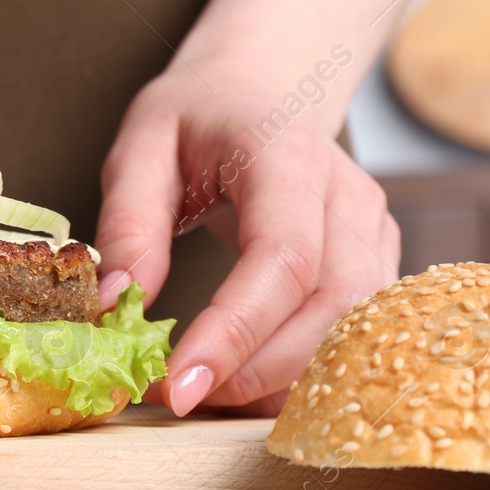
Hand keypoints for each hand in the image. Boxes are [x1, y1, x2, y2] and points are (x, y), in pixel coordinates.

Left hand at [93, 70, 399, 416]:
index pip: (283, 259)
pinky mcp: (376, 260)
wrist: (258, 89)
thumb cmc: (195, 116)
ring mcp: (373, 229)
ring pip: (350, 329)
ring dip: (280, 380)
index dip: (237, 331)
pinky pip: (350, 331)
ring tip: (206, 396)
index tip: (179, 384)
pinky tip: (243, 383)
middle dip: (256, 371)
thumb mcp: (139, 148)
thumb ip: (128, 223)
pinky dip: (298, 370)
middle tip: (179, 399)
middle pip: (330, 306)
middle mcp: (347, 194)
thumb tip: (112, 305)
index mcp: (288, 156)